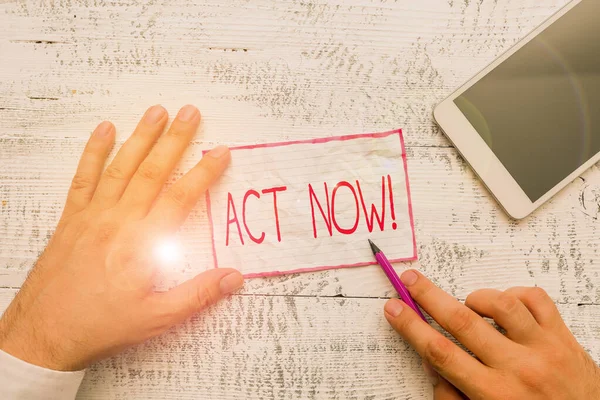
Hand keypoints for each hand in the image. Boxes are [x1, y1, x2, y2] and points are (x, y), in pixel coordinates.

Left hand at [0, 105, 243, 370]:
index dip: (204, 173)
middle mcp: (119, 221)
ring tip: (157, 111)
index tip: (220, 152)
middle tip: (191, 113)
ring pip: (121, 167)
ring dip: (141, 137)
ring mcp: (93, 215)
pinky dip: (94, 151)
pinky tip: (104, 130)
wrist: (44, 332)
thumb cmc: (102, 325)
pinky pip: (84, 177)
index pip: (180, 198)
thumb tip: (234, 277)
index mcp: (143, 244)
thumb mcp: (157, 319)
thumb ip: (198, 295)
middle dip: (175, 140)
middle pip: (152, 171)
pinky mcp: (72, 217)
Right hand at [384, 270, 599, 399]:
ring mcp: (544, 349)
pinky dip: (516, 294)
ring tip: (468, 304)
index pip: (440, 352)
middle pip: (462, 321)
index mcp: (495, 394)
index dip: (412, 327)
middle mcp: (518, 368)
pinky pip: (537, 299)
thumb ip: (454, 397)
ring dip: (476, 298)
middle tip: (410, 280)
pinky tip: (506, 305)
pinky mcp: (563, 337)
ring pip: (501, 304)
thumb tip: (432, 365)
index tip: (395, 309)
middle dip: (428, 296)